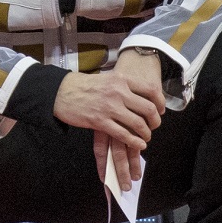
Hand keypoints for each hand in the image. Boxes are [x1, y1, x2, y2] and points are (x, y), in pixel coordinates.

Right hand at [55, 65, 161, 191]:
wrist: (60, 92)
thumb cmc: (83, 85)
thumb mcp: (107, 78)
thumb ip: (123, 85)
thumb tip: (140, 95)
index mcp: (121, 79)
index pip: (150, 90)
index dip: (160, 102)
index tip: (161, 110)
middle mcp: (118, 92)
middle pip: (148, 108)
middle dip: (155, 121)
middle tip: (154, 126)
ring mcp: (109, 107)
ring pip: (138, 124)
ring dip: (146, 133)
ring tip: (146, 137)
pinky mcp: (100, 122)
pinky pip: (123, 135)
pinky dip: (134, 142)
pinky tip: (139, 144)